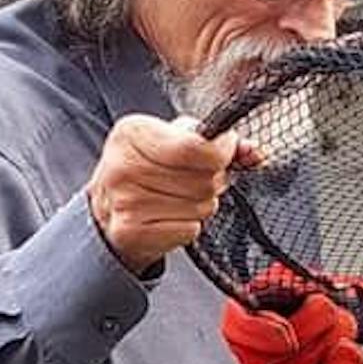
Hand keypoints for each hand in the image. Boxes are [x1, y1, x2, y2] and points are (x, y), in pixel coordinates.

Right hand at [86, 113, 252, 274]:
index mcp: (132, 132)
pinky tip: (169, 216)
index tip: (224, 151)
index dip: (223, 152)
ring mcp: (124, 201)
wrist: (108, 207)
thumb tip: (253, 152)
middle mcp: (123, 165)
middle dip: (212, 181)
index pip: (198, 147)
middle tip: (195, 179)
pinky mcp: (130, 231)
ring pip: (201, 206)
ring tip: (179, 197)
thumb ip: (219, 141)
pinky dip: (189, 225)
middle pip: (205, 180)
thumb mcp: (176, 139)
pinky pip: (189, 229)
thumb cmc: (150, 168)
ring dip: (201, 204)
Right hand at [222, 273, 362, 363]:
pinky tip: (351, 351)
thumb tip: (308, 282)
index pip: (261, 348)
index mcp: (340, 354)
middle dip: (270, 335)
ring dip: (302, 350)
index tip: (265, 294)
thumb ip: (360, 298)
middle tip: (316, 309)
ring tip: (337, 324)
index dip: (250, 322)